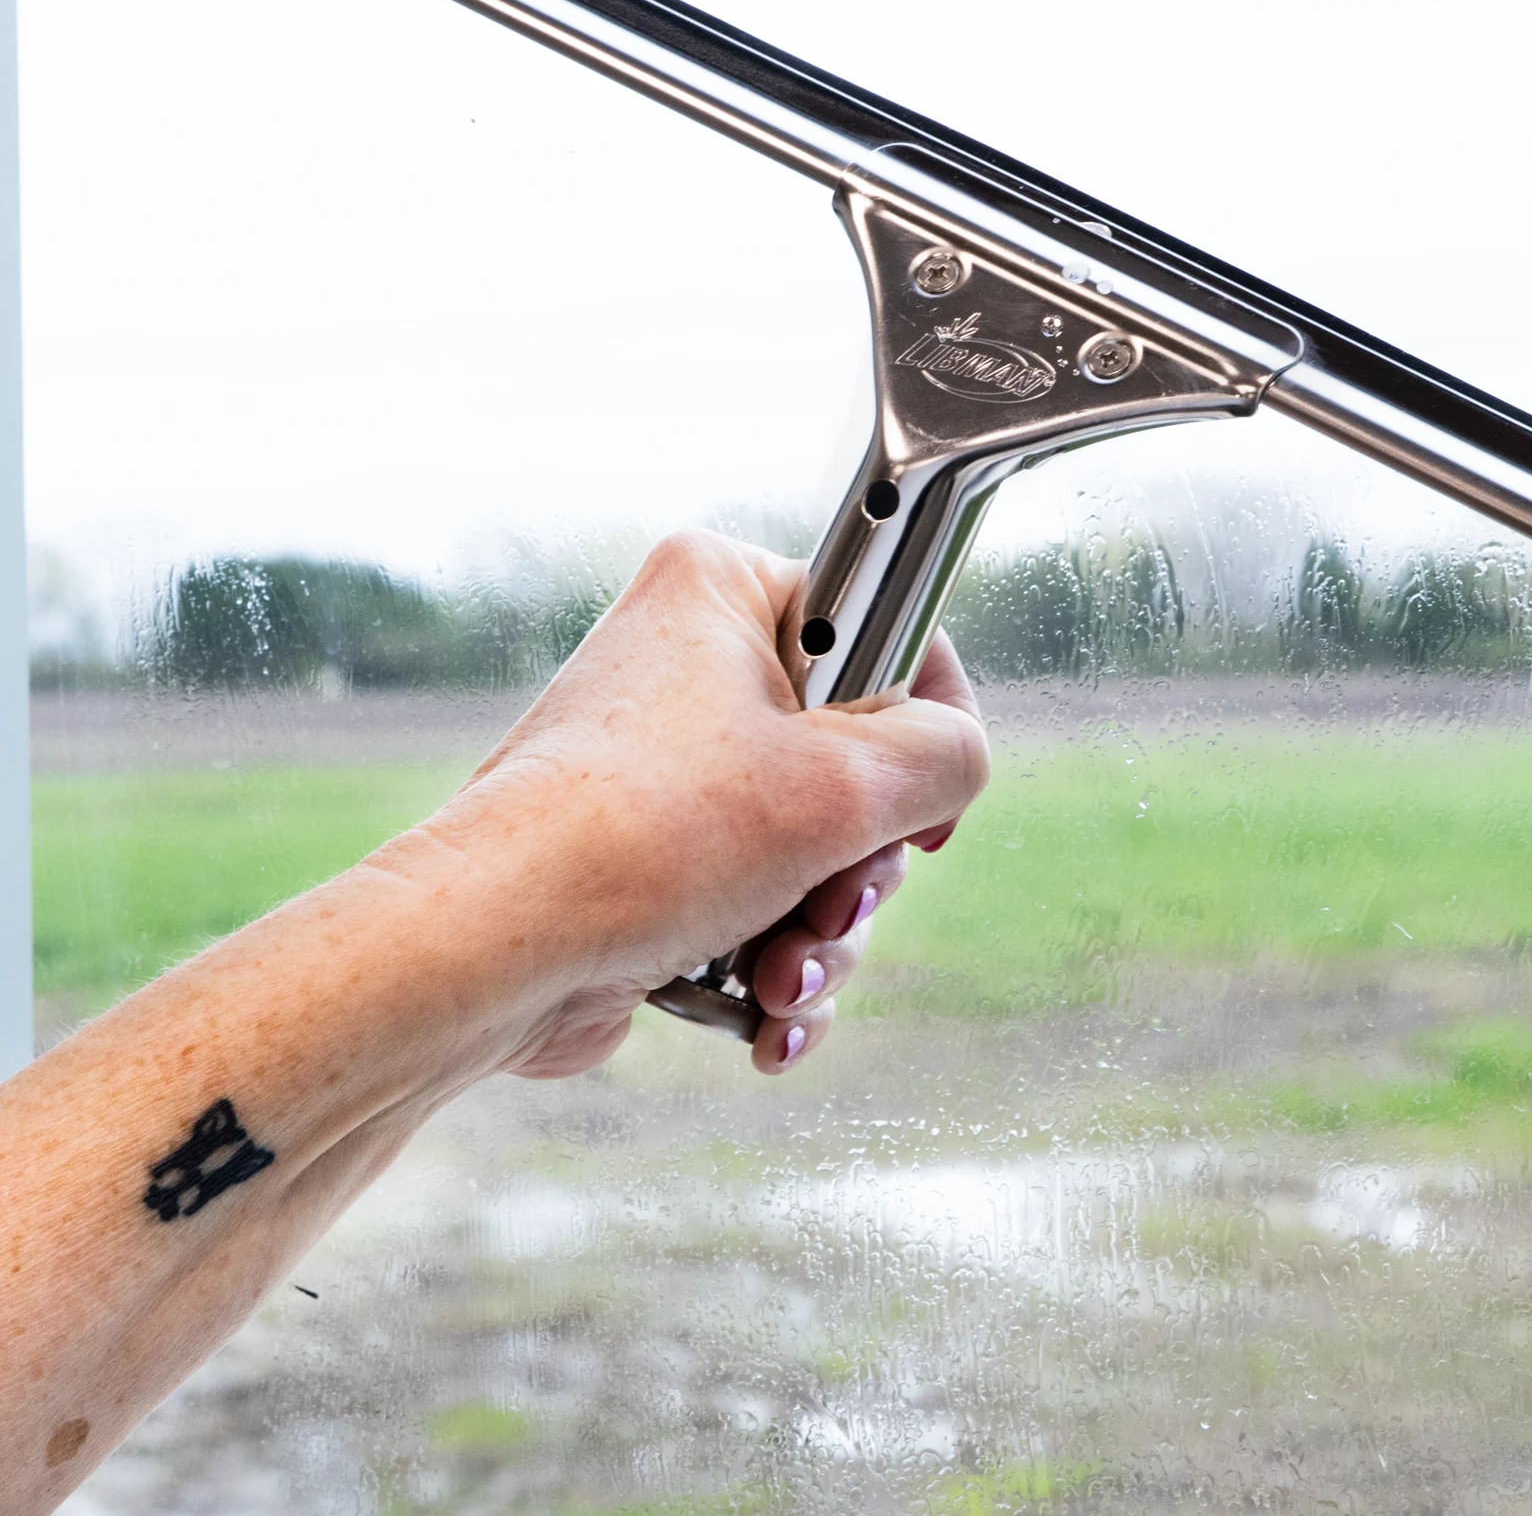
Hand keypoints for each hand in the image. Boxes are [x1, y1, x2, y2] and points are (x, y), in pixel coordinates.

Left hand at [373, 531, 988, 1081]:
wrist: (494, 953)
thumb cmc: (650, 837)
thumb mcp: (848, 784)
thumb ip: (948, 756)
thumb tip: (952, 769)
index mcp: (723, 590)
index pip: (886, 627)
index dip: (925, 728)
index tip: (919, 809)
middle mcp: (688, 664)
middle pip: (857, 762)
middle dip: (858, 868)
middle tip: (831, 902)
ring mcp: (665, 767)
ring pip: (813, 850)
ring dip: (822, 935)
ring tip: (780, 978)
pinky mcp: (648, 859)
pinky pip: (757, 903)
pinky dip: (774, 969)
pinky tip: (767, 1026)